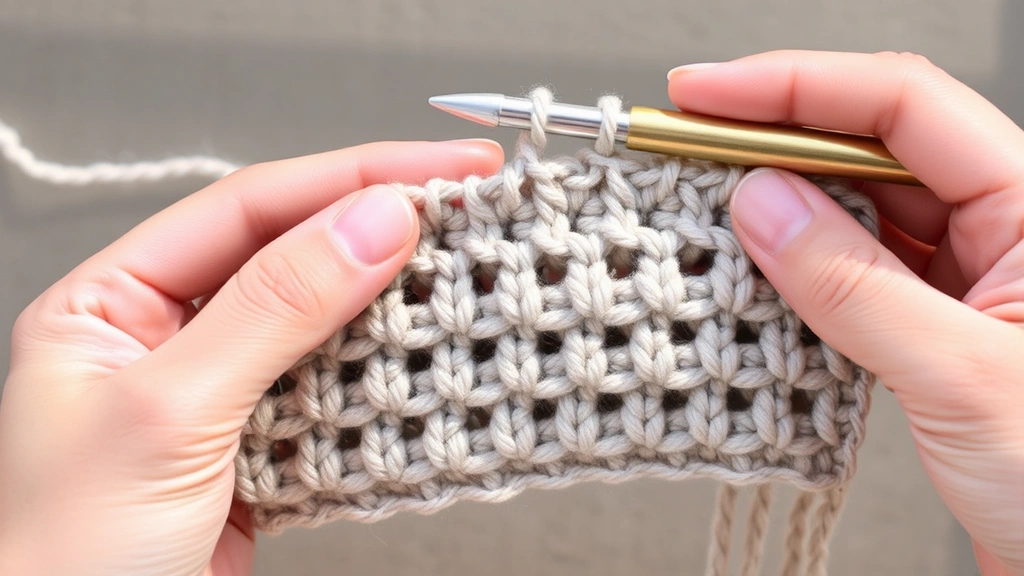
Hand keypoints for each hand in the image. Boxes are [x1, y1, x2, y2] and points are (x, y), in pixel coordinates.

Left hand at [0, 140, 503, 574]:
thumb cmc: (67, 561)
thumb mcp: (170, 414)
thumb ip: (273, 310)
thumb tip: (374, 224)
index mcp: (112, 301)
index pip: (249, 207)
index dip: (352, 177)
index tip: (441, 171)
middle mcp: (168, 335)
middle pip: (294, 253)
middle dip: (384, 230)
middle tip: (472, 209)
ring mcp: (222, 391)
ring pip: (325, 322)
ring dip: (395, 304)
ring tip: (467, 278)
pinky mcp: (265, 444)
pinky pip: (336, 390)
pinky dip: (386, 377)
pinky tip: (426, 359)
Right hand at [668, 50, 1023, 574]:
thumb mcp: (962, 376)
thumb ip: (855, 285)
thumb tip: (762, 205)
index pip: (902, 108)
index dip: (794, 87)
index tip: (705, 96)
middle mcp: (1004, 229)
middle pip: (869, 147)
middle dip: (772, 141)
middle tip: (686, 149)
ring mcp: (965, 278)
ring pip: (855, 210)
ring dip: (779, 208)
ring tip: (706, 211)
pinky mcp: (930, 326)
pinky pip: (852, 272)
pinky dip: (796, 270)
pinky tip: (754, 273)